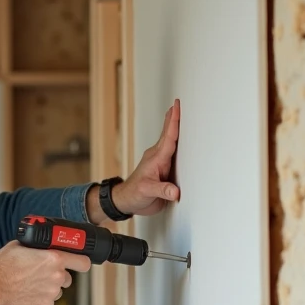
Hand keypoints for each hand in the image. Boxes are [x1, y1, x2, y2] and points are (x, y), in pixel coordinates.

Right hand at [0, 241, 91, 304]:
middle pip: (68, 278)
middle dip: (58, 276)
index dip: (81, 263)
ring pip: (57, 291)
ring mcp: (52, 293)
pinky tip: (28, 292)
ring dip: (49, 288)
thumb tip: (43, 245)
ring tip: (31, 284)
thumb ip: (40, 247)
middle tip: (42, 274)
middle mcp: (57, 276)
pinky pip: (48, 301)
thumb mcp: (23, 245)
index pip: (83, 262)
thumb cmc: (4, 265)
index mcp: (55, 258)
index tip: (79, 264)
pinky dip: (40, 298)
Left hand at [112, 98, 181, 215]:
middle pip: (168, 133)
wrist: (127, 201)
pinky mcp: (163, 168)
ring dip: (174, 126)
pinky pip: (171, 151)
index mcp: (157, 159)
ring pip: (169, 140)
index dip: (173, 121)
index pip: (168, 137)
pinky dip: (175, 141)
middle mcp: (158, 157)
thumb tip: (175, 191)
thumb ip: (162, 191)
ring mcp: (160, 162)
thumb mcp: (148, 192)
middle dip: (173, 118)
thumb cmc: (135, 194)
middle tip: (178, 102)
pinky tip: (178, 138)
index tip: (176, 107)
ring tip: (178, 113)